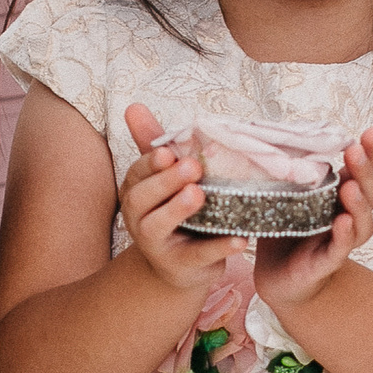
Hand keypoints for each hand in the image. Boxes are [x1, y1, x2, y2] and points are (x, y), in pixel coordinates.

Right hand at [119, 104, 241, 291]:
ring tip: (199, 195)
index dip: (150, 163)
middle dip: (164, 182)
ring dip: (177, 210)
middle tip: (191, 167)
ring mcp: (157, 246)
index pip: (137, 174)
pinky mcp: (181, 266)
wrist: (181, 266)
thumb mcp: (166, 177)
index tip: (168, 152)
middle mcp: (139, 219)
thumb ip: (153, 144)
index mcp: (136, 193)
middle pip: (140, 200)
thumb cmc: (176, 211)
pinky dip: (218, 248)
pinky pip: (198, 256)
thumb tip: (133, 106)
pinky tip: (239, 238)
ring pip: (157, 227)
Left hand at [253, 128, 372, 308]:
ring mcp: (341, 240)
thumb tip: (275, 135)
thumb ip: (290, 172)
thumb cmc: (285, 230)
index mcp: (340, 196)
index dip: (371, 153)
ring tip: (350, 187)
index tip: (372, 131)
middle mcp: (348, 216)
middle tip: (355, 151)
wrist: (277, 275)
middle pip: (369, 194)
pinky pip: (340, 249)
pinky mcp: (327, 262)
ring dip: (358, 204)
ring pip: (363, 223)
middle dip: (365, 171)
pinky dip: (344, 235)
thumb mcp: (286, 195)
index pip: (361, 172)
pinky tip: (342, 222)